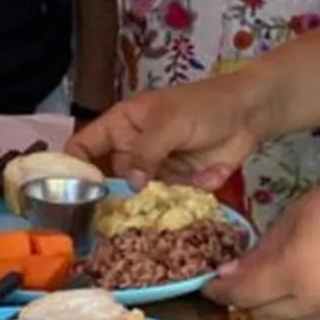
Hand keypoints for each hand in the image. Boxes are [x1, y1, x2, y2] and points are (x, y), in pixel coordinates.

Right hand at [71, 65, 268, 190]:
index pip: (84, 146)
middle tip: (122, 213)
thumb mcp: (170, 124)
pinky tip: (208, 174)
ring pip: (141, 195)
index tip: (70, 194)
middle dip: (116, 197)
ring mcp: (155, 169)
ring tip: (180, 183)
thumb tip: (129, 184)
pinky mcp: (178, 184)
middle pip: (109, 180)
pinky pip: (170, 199)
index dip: (72, 168)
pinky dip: (188, 192)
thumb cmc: (204, 106)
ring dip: (158, 197)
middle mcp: (132, 150)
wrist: (250, 113)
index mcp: (121, 126)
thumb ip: (146, 153)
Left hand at [211, 146, 319, 319]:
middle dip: (246, 299)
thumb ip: (262, 249)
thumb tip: (231, 272)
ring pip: (291, 317)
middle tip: (238, 277)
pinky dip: (303, 300)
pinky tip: (307, 276)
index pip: (243, 295)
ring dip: (275, 302)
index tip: (209, 283)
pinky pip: (317, 313)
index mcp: (295, 273)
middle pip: (264, 314)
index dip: (220, 291)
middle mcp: (316, 301)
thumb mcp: (296, 214)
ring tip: (272, 275)